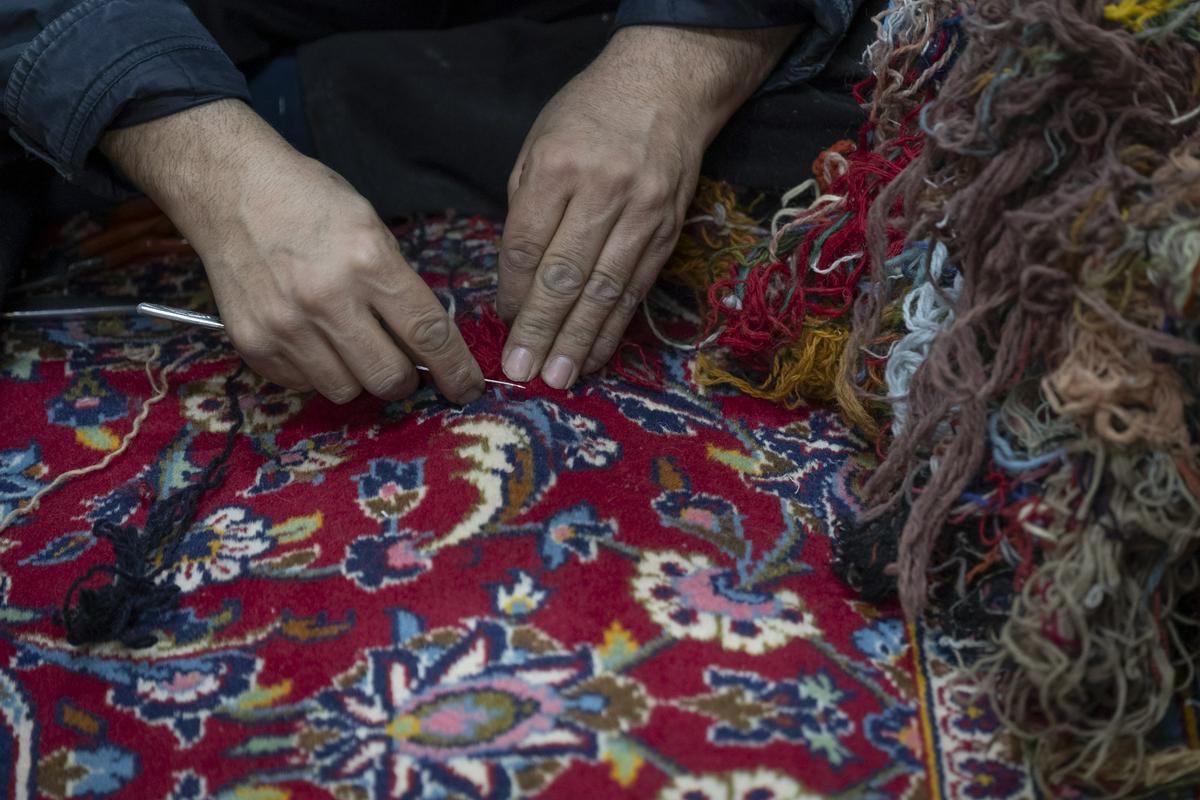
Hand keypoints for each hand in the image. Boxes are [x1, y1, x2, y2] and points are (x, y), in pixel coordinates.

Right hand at [102, 100, 484, 404]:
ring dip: (358, 377)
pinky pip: (302, 384)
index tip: (469, 387)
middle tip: (401, 365)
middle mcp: (327, 298)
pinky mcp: (253, 342)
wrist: (228, 189)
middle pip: (388, 377)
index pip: (428, 334)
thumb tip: (426, 344)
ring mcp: (286, 325)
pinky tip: (311, 339)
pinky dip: (316, 372)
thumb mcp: (369, 226)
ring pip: (346, 390)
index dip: (456, 370)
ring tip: (349, 345)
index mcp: (367, 261)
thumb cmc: (307, 202)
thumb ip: (397, 284)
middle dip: (404, 379)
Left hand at [498, 25, 800, 387]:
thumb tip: (515, 280)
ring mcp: (642, 213)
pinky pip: (636, 288)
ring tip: (558, 378)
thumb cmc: (589, 114)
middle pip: (564, 274)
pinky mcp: (668, 231)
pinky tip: (595, 354)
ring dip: (579, 340)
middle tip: (522, 371)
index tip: (502, 324)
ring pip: (604, 290)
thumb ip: (526, 207)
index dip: (512, 292)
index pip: (527, 245)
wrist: (666, 86)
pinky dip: (614, 326)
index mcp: (558, 166)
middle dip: (540, 329)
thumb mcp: (539, 143)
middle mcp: (603, 191)